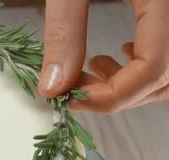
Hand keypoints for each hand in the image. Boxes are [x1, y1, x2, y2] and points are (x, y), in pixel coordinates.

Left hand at [38, 0, 168, 112]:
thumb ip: (64, 32)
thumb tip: (53, 87)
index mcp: (164, 1)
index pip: (152, 70)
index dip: (109, 95)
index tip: (69, 98)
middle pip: (162, 79)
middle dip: (114, 94)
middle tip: (73, 87)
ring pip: (165, 74)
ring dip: (127, 85)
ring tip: (89, 71)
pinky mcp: (165, 16)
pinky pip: (165, 56)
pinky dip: (139, 68)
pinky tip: (112, 56)